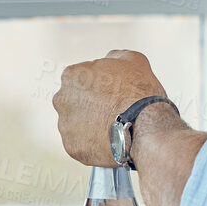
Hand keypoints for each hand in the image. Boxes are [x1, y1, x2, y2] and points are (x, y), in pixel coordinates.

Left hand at [52, 49, 168, 166]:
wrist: (145, 127)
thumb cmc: (139, 92)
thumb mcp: (132, 60)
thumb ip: (114, 57)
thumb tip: (110, 60)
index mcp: (71, 75)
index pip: (82, 78)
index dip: (99, 85)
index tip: (111, 92)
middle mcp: (61, 99)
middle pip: (75, 102)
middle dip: (90, 105)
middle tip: (112, 110)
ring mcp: (65, 125)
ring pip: (76, 124)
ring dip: (90, 125)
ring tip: (112, 127)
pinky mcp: (72, 147)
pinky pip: (81, 144)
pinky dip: (93, 143)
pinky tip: (109, 140)